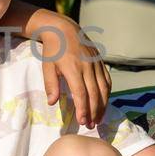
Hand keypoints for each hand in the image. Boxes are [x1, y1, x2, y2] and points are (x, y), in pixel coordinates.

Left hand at [33, 12, 110, 128]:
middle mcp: (87, 66)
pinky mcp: (100, 62)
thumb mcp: (47, 67)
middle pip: (95, 94)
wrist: (63, 29)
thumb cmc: (53, 50)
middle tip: (91, 126)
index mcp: (73, 68)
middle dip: (94, 112)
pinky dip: (107, 93)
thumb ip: (51, 85)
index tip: (82, 122)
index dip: (83, 109)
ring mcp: (96, 64)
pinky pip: (107, 80)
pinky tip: (104, 103)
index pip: (81, 93)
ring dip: (102, 105)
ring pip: (104, 88)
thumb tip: (52, 103)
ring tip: (98, 119)